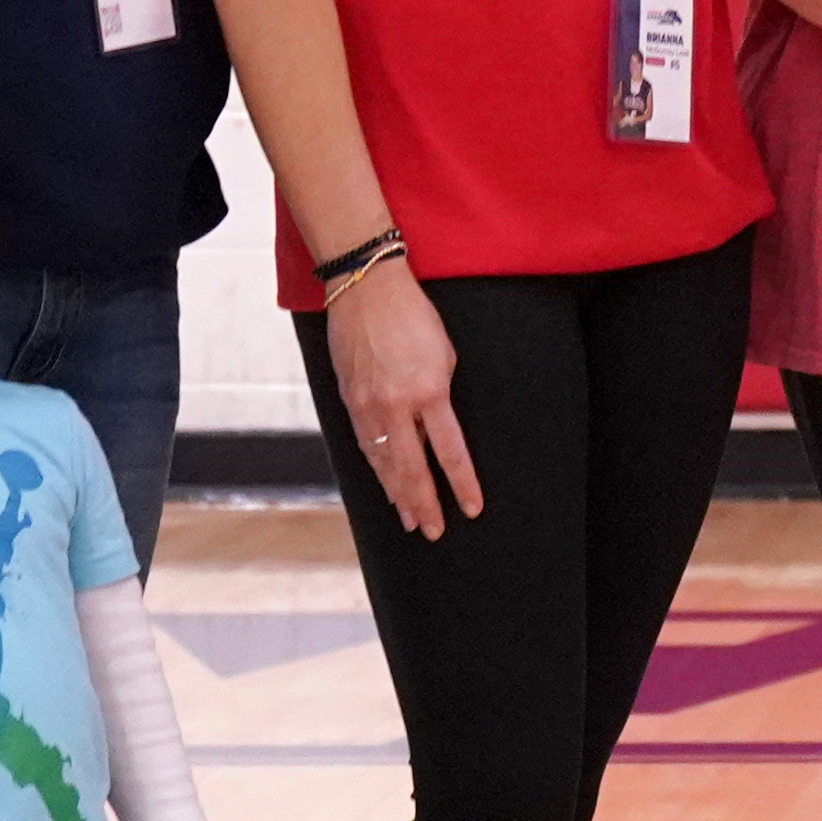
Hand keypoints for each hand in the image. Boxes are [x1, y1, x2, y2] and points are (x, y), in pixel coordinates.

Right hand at [325, 262, 475, 537]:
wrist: (365, 289)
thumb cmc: (413, 317)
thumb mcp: (443, 355)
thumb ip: (439, 397)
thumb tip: (433, 433)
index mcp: (429, 392)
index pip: (449, 452)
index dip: (462, 484)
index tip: (472, 509)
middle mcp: (395, 405)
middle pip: (412, 469)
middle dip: (424, 503)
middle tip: (434, 531)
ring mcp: (367, 405)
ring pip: (383, 463)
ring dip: (397, 495)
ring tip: (409, 521)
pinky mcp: (349, 399)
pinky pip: (364, 444)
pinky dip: (376, 469)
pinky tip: (385, 485)